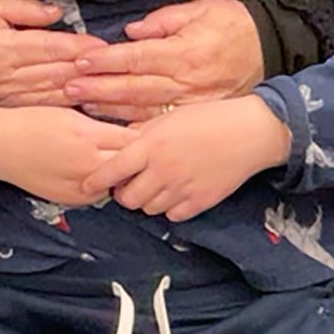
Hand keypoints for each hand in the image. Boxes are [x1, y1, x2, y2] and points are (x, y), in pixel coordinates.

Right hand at [0, 0, 107, 106]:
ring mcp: (8, 94)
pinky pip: (45, 107)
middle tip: (119, 72)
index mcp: (1, 48)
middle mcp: (6, 75)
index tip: (104, 46)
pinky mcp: (10, 105)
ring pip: (54, 94)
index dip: (79, 47)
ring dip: (84, 94)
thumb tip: (58, 12)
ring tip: (112, 92)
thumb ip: (24, 6)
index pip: (50, 47)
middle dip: (90, 72)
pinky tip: (90, 107)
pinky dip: (69, 108)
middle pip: (57, 74)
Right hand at [0, 104, 134, 206]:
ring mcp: (83, 186)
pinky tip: (95, 173)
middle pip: (133, 166)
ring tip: (117, 163)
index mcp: (89, 136)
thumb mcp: (70, 114)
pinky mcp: (75, 200)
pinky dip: (104, 185)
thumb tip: (129, 133)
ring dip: (123, 175)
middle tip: (142, 152)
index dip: (144, 138)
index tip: (148, 134)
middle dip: (140, 159)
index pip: (135, 141)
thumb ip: (101, 125)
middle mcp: (90, 164)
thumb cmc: (32, 122)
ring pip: (120, 184)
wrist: (1, 144)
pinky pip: (101, 194)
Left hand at [64, 0, 263, 122]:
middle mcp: (186, 82)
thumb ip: (162, 21)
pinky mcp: (202, 116)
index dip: (105, 61)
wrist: (275, 49)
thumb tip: (131, 31)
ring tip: (84, 108)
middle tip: (68, 88)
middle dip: (99, 89)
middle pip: (135, 88)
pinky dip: (142, 130)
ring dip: (113, 110)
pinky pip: (168, 126)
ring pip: (147, 111)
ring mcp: (195, 103)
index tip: (79, 62)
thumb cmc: (233, 24)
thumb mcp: (199, 10)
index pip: (135, 58)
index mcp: (183, 53)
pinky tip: (120, 131)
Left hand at [85, 96, 290, 221]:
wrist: (247, 133)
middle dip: (122, 193)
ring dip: (145, 200)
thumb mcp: (166, 118)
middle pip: (128, 198)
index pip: (112, 170)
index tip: (86, 185)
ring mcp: (182, 189)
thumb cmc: (206, 118)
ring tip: (149, 186)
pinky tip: (171, 194)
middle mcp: (162, 171)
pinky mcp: (201, 202)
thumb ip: (141, 132)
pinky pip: (173, 216)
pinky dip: (168, 208)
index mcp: (150, 146)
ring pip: (149, 208)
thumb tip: (122, 140)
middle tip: (125, 184)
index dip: (95, 180)